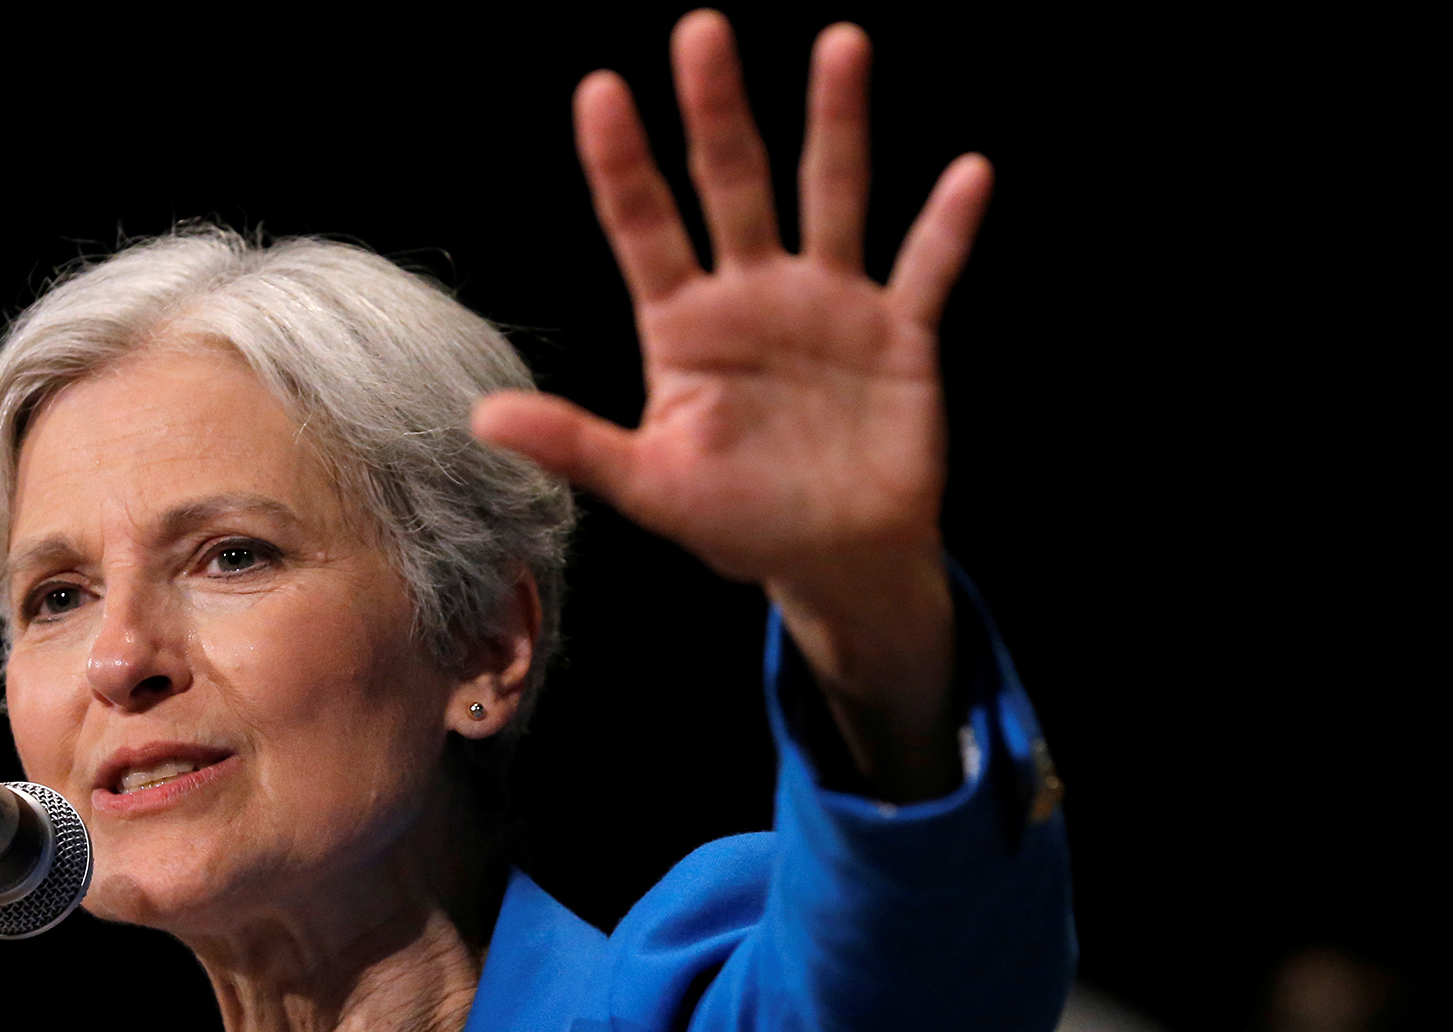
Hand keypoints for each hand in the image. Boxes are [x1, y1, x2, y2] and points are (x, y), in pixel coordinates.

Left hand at [474, 11, 990, 797]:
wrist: (835, 558)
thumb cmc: (738, 521)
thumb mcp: (651, 486)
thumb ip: (576, 444)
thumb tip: (483, 415)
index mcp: (685, 325)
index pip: (644, 227)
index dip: (622, 162)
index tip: (599, 89)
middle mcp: (755, 295)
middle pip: (732, 184)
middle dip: (717, 111)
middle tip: (700, 30)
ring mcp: (830, 305)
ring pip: (831, 197)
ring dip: (836, 125)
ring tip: (840, 45)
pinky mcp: (899, 333)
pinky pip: (928, 269)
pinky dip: (948, 227)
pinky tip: (969, 175)